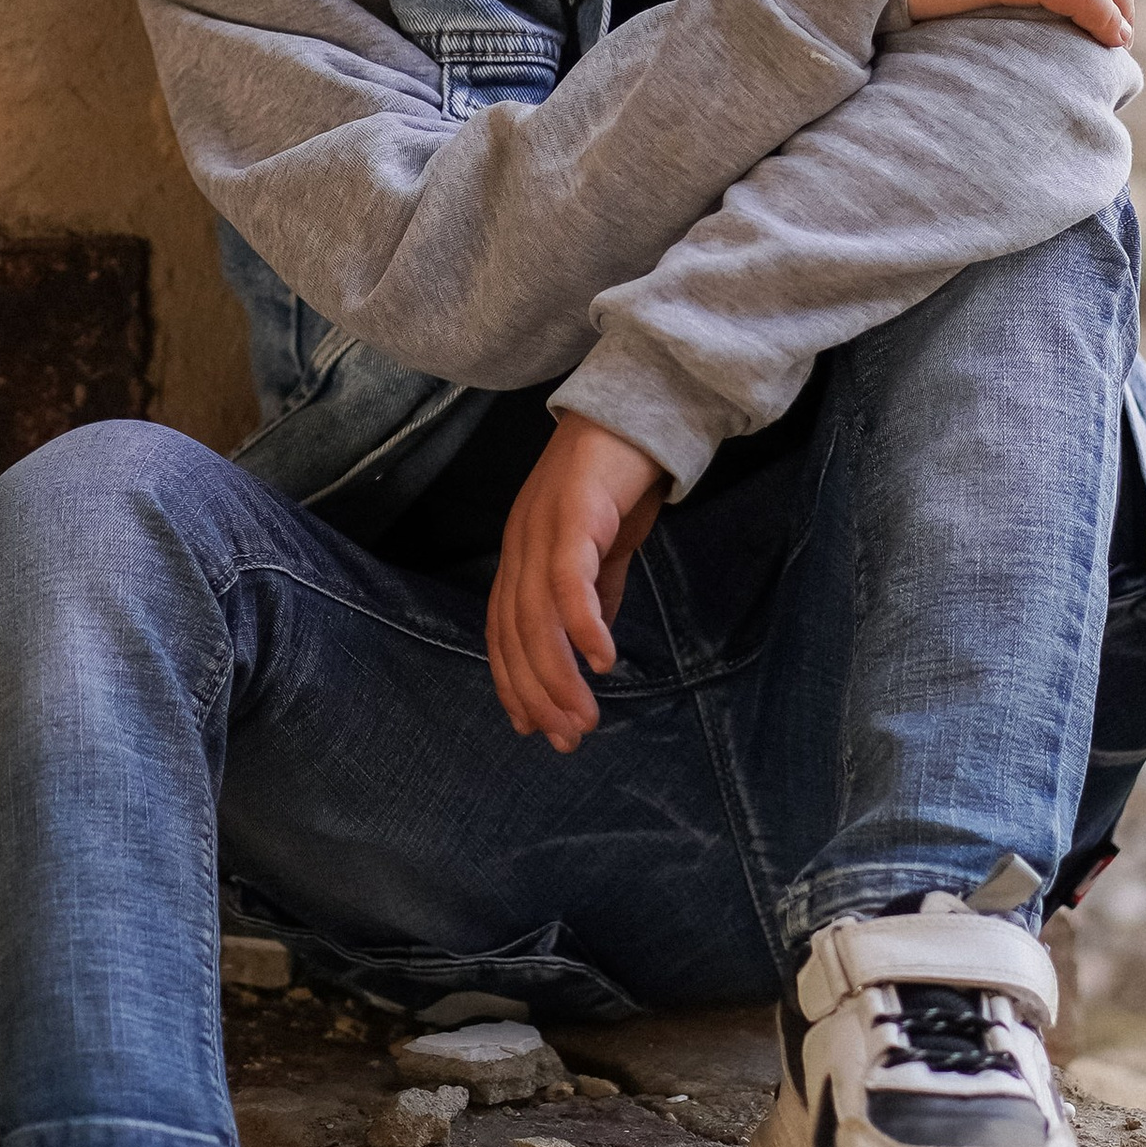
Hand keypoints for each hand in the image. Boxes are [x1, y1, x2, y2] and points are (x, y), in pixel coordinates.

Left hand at [487, 412, 667, 753]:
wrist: (642, 409)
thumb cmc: (621, 478)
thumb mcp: (605, 548)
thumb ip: (594, 593)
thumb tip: (591, 648)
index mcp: (522, 553)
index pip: (503, 632)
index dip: (514, 683)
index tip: (535, 730)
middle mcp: (521, 543)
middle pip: (514, 633)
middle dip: (537, 694)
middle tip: (567, 737)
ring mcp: (543, 527)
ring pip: (536, 616)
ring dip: (558, 674)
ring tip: (585, 717)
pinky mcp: (574, 513)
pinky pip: (569, 580)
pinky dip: (582, 625)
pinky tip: (603, 660)